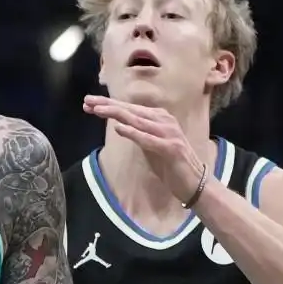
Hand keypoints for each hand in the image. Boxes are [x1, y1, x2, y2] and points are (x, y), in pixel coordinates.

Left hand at [83, 95, 206, 203]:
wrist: (195, 183)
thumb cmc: (170, 165)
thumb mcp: (150, 145)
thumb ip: (138, 133)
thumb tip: (120, 124)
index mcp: (159, 118)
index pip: (130, 109)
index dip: (109, 104)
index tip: (89, 102)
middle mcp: (164, 121)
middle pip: (131, 110)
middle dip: (107, 104)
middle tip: (87, 100)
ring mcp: (168, 133)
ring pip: (137, 120)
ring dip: (116, 114)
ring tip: (97, 110)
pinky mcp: (170, 148)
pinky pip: (148, 139)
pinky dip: (133, 133)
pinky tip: (119, 128)